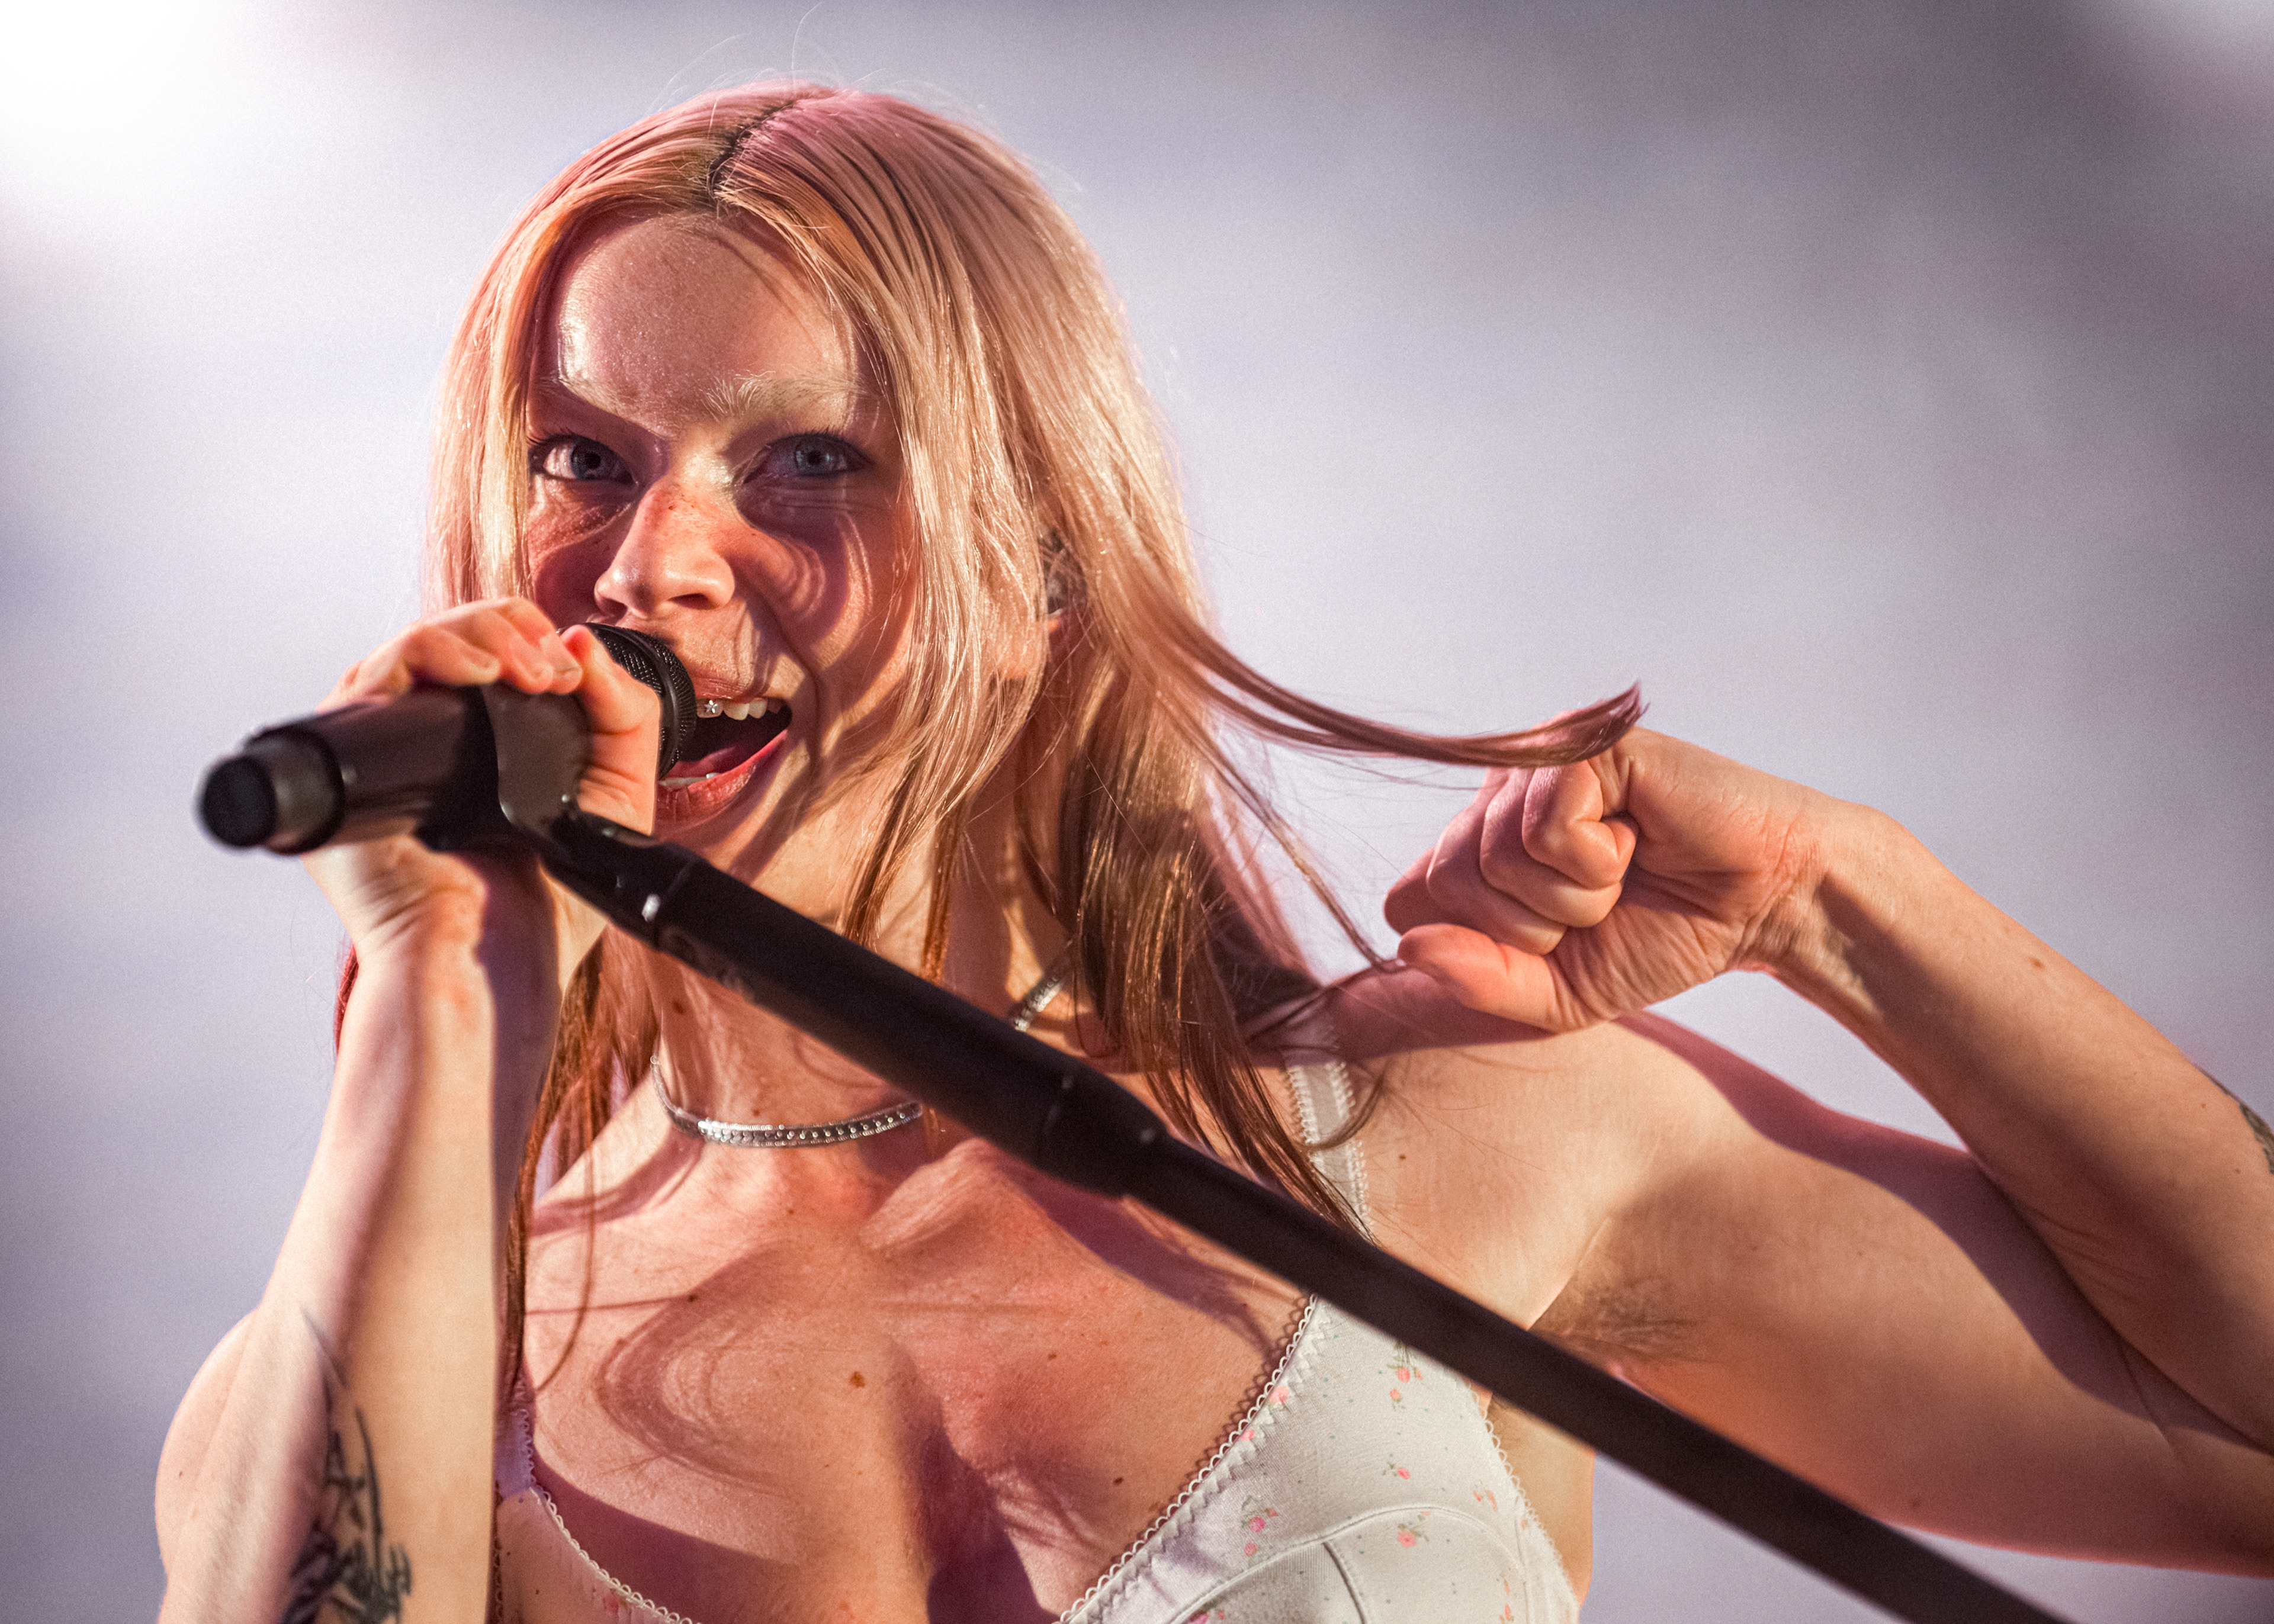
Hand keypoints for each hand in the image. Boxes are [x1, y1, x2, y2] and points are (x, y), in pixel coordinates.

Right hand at [301, 598, 658, 975]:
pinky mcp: (349, 765)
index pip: (490, 651)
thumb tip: (581, 641)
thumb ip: (622, 714)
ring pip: (412, 645)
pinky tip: (478, 673)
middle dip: (509, 629)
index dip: (528, 635)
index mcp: (482, 745)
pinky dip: (427, 655)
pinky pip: (372, 678)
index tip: (570, 666)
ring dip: (477, 634)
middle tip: (551, 667)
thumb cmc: (547, 900)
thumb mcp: (616, 792)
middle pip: (451, 637)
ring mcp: (383, 750)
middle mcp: (426, 741)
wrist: (499, 962)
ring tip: (527, 668)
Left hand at [1384, 728, 1845, 1030]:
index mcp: (1478, 842)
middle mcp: (1495, 792)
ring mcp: (1533, 762)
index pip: (1406, 901)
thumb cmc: (1664, 936)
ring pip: (1492, 855)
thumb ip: (1479, 979)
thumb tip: (1406, 947)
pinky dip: (1596, 859)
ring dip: (1572, 894)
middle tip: (1602, 903)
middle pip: (1444, 880)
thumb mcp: (1557, 990)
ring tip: (1625, 870)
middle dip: (1530, 923)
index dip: (1481, 942)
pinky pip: (1543, 828)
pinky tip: (1637, 838)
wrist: (1765, 904)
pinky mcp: (1579, 745)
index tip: (1555, 938)